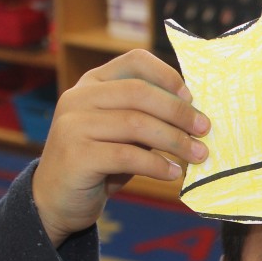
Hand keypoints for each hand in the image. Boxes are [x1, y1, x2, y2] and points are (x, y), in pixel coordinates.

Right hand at [32, 49, 209, 247]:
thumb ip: (147, 117)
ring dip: (175, 141)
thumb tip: (195, 115)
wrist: (56, 200)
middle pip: (140, 93)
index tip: (192, 98)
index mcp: (92, 83)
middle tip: (204, 130)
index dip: (167, 75)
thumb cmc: (99, 163)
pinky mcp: (76, 155)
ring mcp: (73, 125)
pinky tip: (173, 173)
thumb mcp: (122, 133)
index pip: (134, 61)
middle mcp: (79, 97)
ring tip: (198, 155)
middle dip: (179, 112)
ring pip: (136, 124)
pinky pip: (127, 156)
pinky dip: (157, 165)